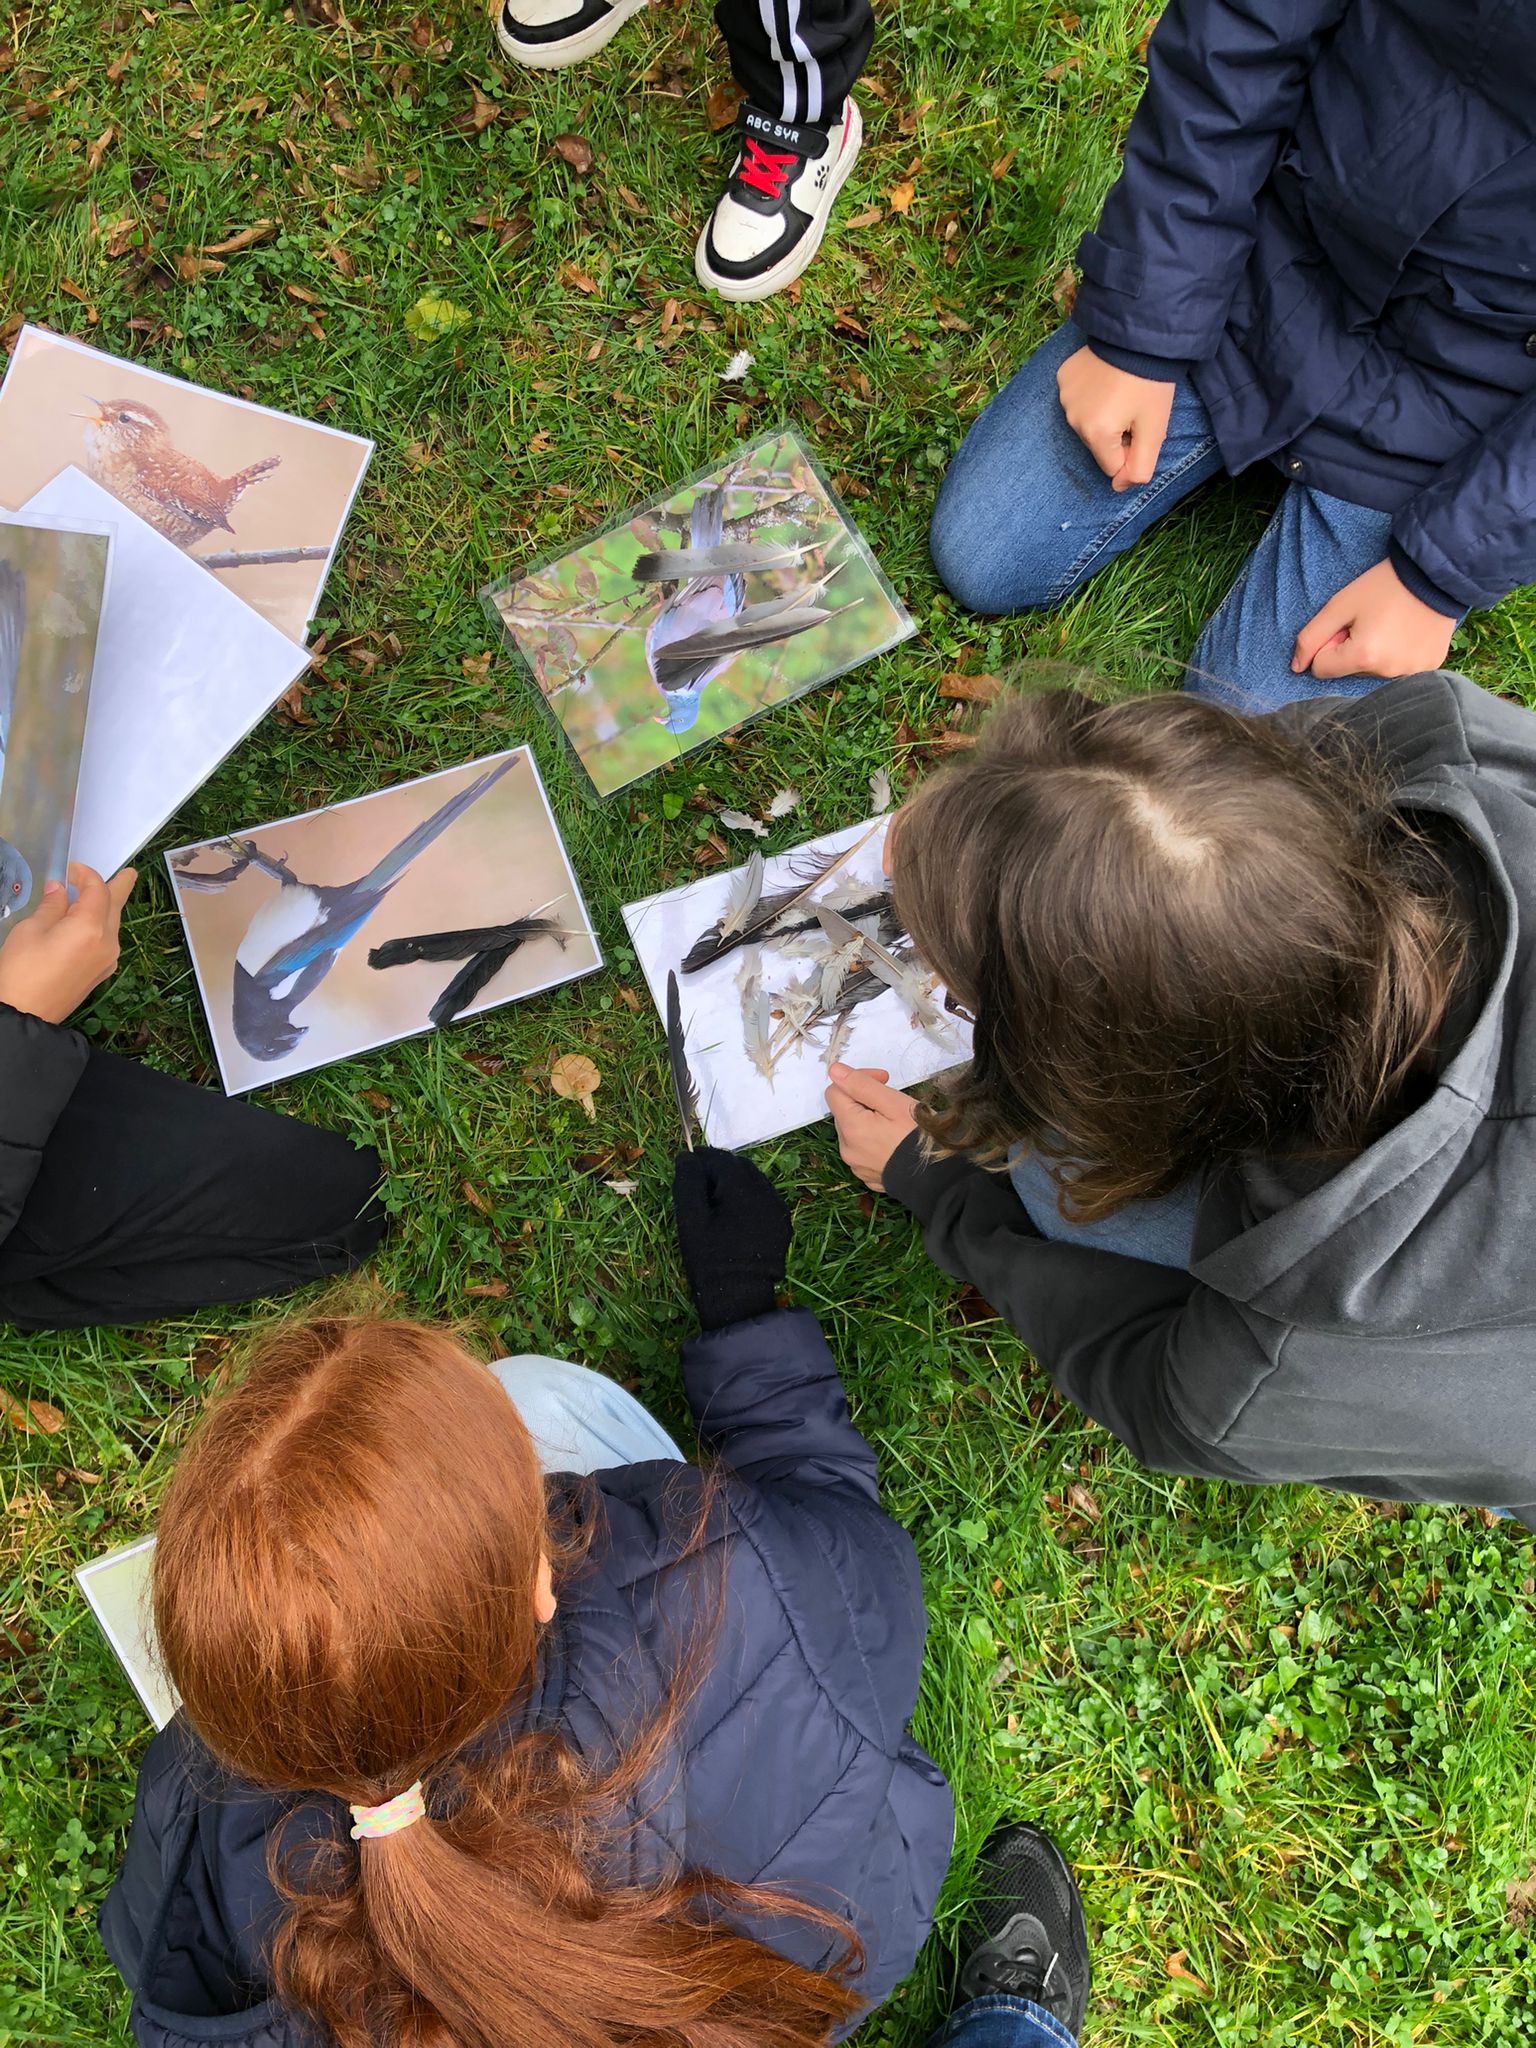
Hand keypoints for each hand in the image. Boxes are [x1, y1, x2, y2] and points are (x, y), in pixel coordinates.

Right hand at [0, 865, 135, 1024]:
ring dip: (107, 907)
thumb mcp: (31, 930)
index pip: (98, 889)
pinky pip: (107, 940)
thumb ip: (51, 906)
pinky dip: (101, 925)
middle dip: (120, 886)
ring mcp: (108, 959)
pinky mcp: (102, 972)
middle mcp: (108, 942)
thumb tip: (59, 890)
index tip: (71, 869)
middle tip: (128, 873)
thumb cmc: (21, 970)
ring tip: (100, 894)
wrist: (25, 1014)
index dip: (85, 874)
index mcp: (91, 927)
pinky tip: (86, 922)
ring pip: (113, 924)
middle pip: (116, 906)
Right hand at [671, 1147, 791, 1330]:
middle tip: (697, 1180)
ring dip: (734, 1181)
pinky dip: (747, 1197)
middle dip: (719, 1168)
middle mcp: (767, 1193)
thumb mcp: (691, 1220)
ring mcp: (778, 1209)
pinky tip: (732, 1214)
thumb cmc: (710, 1260)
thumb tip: (687, 1156)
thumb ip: (688, 1182)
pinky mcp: (782, 1224)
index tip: (686, 1161)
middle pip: (741, 1167)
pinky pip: (764, 1199)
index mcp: (744, 1189)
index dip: (702, 1158)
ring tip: (713, 1197)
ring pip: (754, 1181)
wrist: (739, 1298)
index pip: (721, 1159)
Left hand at [825, 1065, 920, 1191]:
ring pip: (853, 1130)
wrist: (938, 1179)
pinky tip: (894, 1140)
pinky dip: (873, 1139)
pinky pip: (862, 1149)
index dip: (858, 1079)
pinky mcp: (867, 1174)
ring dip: (868, 1119)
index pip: (835, 1091)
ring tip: (896, 1122)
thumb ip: (861, 1085)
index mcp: (850, 1128)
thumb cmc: (919, 1138)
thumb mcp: (893, 1103)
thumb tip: (835, 1070)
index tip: (883, 1080)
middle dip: (864, 1099)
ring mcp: (856, 1164)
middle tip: (893, 1100)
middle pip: (844, 1111)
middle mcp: (847, 1148)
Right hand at [1056, 346, 1175, 492]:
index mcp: (1096, 435)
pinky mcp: (1062, 377)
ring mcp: (1064, 397)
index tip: (1142, 425)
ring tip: (1120, 389)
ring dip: (1104, 414)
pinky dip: (1090, 394)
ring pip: (1087, 423)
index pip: (1113, 466)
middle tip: (1134, 406)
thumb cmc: (1151, 383)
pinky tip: (1105, 378)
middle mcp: (1073, 419)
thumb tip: (1119, 487)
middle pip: (1098, 446)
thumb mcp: (1156, 430)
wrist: (1140, 332)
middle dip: (1117, 434)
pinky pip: (1077, 399)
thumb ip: (1140, 468)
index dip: (1132, 450)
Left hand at [1291, 561, 1456, 680]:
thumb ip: (1311, 637)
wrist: (1435, 573)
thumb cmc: (1384, 585)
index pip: (1321, 669)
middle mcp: (1388, 672)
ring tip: (1391, 624)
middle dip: (1351, 649)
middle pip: (1348, 672)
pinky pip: (1399, 669)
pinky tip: (1407, 631)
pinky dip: (1397, 654)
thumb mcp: (1340, 605)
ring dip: (1374, 653)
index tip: (1346, 624)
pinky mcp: (1429, 667)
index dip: (1328, 644)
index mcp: (1363, 657)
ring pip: (1373, 672)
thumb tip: (1296, 667)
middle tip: (1371, 620)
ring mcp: (1411, 672)